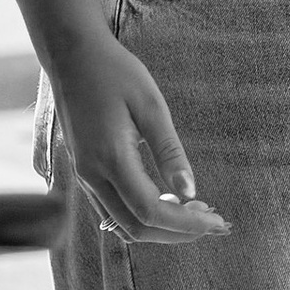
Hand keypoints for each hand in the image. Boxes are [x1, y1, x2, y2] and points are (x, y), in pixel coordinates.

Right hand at [47, 26, 227, 246]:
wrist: (71, 55)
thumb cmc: (115, 73)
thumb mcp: (151, 105)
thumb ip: (170, 152)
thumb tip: (191, 192)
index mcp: (110, 158)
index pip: (151, 212)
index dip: (187, 224)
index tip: (218, 221)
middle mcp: (91, 176)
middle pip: (136, 229)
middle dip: (177, 233)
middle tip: (213, 220)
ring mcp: (84, 176)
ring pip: (122, 224)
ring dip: (160, 228)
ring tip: (196, 211)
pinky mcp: (84, 171)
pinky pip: (113, 210)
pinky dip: (142, 215)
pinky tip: (169, 200)